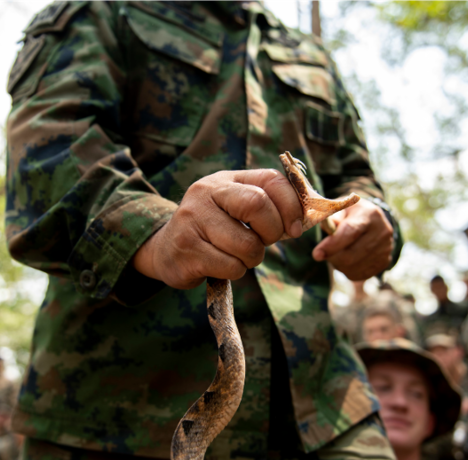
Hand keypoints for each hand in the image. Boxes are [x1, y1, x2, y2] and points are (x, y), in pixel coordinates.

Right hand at [132, 169, 302, 288]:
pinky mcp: (187, 249)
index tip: (294, 229)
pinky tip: (221, 266)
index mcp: (226, 179)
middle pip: (257, 205)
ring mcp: (193, 220)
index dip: (291, 206)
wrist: (165, 250)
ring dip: (252, 259)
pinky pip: (230, 266)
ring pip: (246, 244)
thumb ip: (266, 206)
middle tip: (264, 244)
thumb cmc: (212, 231)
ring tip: (239, 257)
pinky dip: (235, 272)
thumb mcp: (235, 209)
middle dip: (271, 232)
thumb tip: (302, 221)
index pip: (271, 180)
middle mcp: (206, 193)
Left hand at [312, 198, 392, 280]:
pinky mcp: (384, 262)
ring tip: (337, 252)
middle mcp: (382, 232)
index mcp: (370, 214)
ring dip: (337, 264)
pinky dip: (346, 270)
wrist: (373, 221)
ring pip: (352, 268)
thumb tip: (327, 227)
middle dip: (331, 257)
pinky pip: (358, 275)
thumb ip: (331, 216)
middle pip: (350, 255)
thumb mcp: (340, 208)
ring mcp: (386, 249)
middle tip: (323, 252)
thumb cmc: (351, 214)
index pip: (350, 232)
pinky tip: (347, 259)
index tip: (316, 254)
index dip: (332, 245)